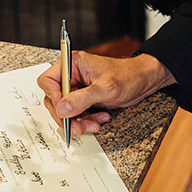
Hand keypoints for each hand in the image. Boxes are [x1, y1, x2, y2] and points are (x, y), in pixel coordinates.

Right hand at [37, 51, 175, 136]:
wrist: (143, 82)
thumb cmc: (128, 76)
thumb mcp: (105, 88)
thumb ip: (82, 99)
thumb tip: (61, 109)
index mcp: (73, 64)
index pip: (48, 81)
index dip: (53, 98)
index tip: (64, 111)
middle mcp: (73, 76)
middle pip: (54, 99)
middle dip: (67, 116)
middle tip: (79, 127)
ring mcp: (78, 89)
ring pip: (66, 111)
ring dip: (79, 121)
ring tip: (95, 124)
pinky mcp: (85, 100)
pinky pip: (78, 115)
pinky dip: (87, 120)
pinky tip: (101, 118)